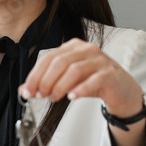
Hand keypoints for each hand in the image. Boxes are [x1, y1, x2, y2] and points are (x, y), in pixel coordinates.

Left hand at [18, 38, 143, 115]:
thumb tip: (24, 90)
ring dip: (60, 85)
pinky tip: (72, 97)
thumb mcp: (67, 81)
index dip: (35, 75)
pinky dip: (80, 89)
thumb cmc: (93, 82)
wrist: (121, 89)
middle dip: (46, 80)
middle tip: (40, 95)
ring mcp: (99, 59)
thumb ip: (47, 83)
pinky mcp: (110, 73)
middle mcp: (86, 49)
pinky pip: (94, 79)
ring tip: (54, 98)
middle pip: (60, 62)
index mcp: (72, 47)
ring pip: (74, 69)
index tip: (28, 91)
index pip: (48, 58)